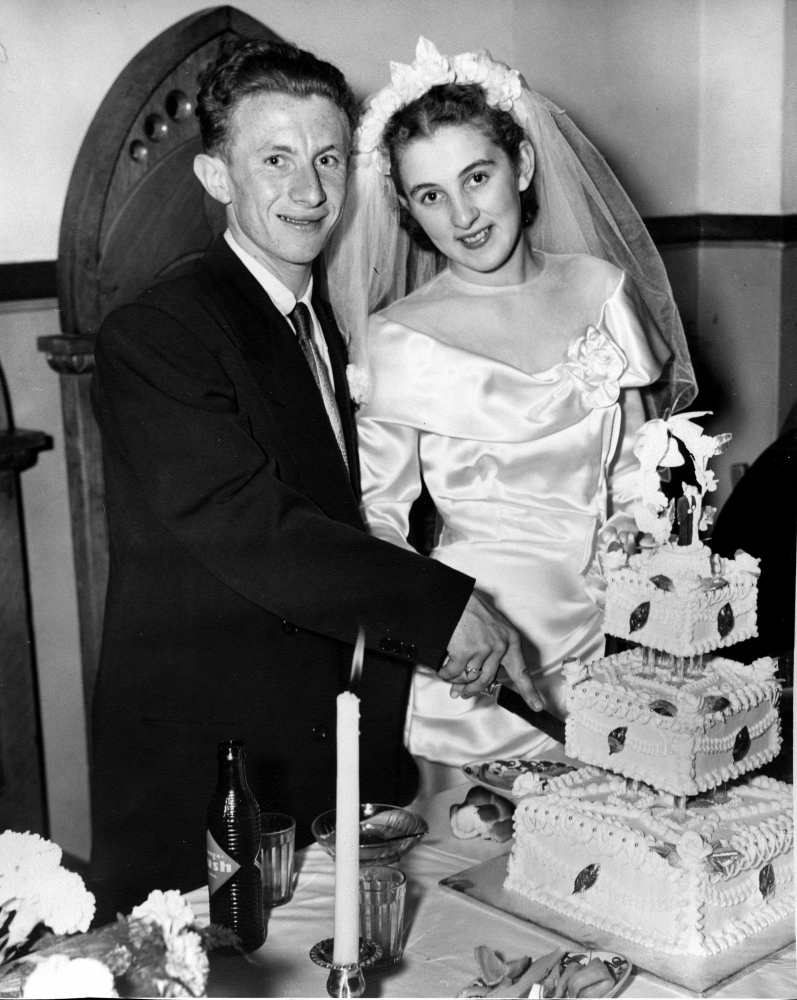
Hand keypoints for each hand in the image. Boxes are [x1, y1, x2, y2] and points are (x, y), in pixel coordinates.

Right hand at [439, 592, 542, 709]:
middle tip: (462, 693)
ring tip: (448, 676)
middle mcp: (500, 645)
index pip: (521, 671)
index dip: (530, 692)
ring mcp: (484, 649)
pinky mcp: (466, 651)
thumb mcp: (488, 628)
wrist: (453, 596)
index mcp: (510, 640)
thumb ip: (486, 654)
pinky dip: (446, 674)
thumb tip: (472, 680)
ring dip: (456, 680)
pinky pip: (454, 672)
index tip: (537, 707)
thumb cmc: (469, 610)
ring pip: (469, 677)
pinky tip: (442, 668)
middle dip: (472, 690)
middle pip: (486, 680)